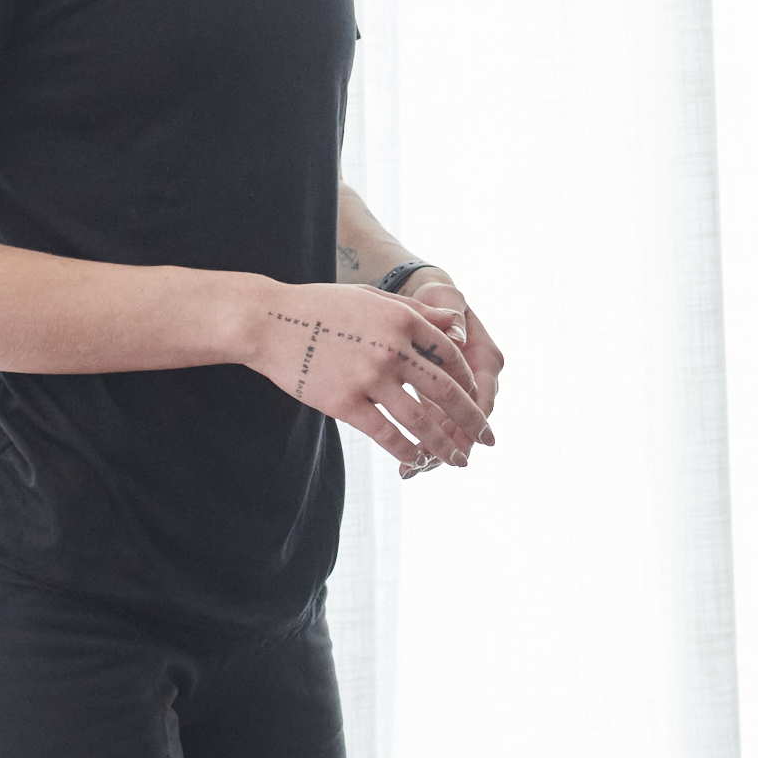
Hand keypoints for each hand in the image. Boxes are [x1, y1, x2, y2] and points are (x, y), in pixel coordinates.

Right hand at [249, 283, 495, 473]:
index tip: (477, 401)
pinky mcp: (344, 402)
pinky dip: (405, 450)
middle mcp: (393, 349)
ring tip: (457, 460)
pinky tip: (416, 460)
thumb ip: (418, 313)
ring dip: (443, 445)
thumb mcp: (374, 297)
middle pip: (446, 392)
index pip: (451, 357)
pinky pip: (385, 433)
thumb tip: (457, 325)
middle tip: (487, 440)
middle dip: (472, 421)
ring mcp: (369, 378)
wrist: (270, 321)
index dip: (469, 383)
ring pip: (420, 420)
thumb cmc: (322, 307)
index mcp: (403, 320)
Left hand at [383, 269, 504, 472]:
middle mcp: (478, 379)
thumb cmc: (437, 298)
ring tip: (411, 470)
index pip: (483, 397)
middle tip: (427, 464)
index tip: (455, 442)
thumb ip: (451, 316)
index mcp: (486, 357)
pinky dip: (422, 442)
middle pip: (468, 422)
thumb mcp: (445, 299)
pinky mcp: (441, 398)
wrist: (425, 301)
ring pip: (452, 429)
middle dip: (449, 446)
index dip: (470, 422)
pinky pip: (436, 424)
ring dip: (434, 451)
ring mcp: (459, 391)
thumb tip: (454, 334)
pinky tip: (405, 461)